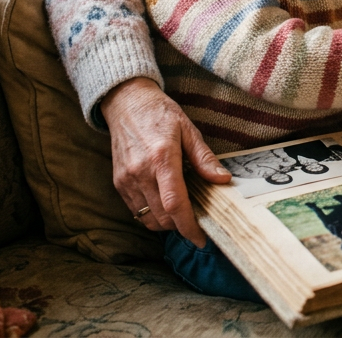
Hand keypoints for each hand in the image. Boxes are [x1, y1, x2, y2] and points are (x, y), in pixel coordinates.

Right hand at [100, 77, 230, 246]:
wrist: (127, 103)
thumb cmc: (161, 114)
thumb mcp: (189, 130)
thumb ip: (204, 158)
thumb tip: (223, 180)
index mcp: (162, 158)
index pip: (174, 204)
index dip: (188, 226)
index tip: (201, 238)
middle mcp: (140, 172)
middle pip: (162, 217)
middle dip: (181, 226)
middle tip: (197, 221)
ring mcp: (126, 180)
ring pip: (148, 219)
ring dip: (166, 223)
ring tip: (181, 212)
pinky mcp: (119, 183)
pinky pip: (136, 211)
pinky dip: (152, 215)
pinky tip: (164, 203)